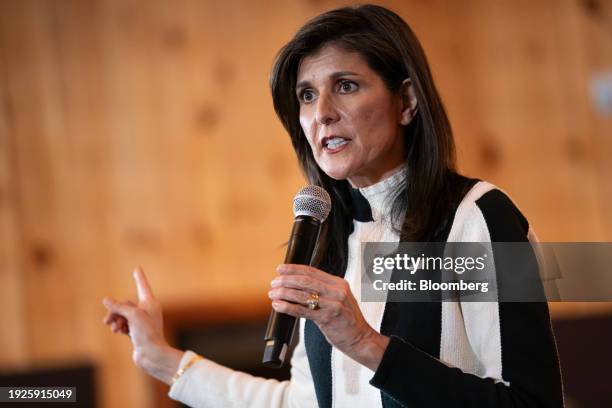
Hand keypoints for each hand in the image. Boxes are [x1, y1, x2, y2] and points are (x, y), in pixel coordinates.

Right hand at [102, 266, 182, 383]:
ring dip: (116, 319)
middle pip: (126, 304)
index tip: (137, 268)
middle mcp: (147, 310)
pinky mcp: (136, 331)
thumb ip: (119, 306)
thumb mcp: (132, 316)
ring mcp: (141, 321)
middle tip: (109, 319)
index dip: (139, 277)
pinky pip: (123, 324)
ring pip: (123, 315)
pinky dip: (119, 326)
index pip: (142, 286)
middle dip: (116, 310)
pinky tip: (117, 331)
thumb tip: (106, 300)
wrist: (151, 354)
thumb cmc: (147, 333)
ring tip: (114, 328)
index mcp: (150, 303)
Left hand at [268, 264, 388, 370]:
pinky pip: (303, 310)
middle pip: (305, 281)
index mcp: (338, 283)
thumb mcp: (339, 299)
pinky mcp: (328, 318)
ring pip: (302, 294)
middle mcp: (337, 291)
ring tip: (273, 294)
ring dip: (284, 293)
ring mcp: (333, 304)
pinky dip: (288, 307)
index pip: (312, 271)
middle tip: (274, 283)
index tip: (280, 269)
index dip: (293, 269)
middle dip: (286, 280)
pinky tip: (278, 305)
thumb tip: (296, 284)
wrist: (361, 339)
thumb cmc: (346, 320)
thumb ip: (323, 290)